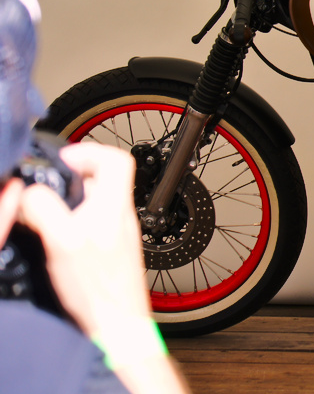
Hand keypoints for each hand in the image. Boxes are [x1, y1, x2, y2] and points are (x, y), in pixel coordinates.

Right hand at [17, 142, 148, 335]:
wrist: (117, 324)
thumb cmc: (98, 291)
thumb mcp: (62, 242)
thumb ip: (45, 210)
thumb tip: (29, 192)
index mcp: (115, 206)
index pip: (118, 159)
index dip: (90, 150)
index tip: (64, 158)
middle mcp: (121, 216)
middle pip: (105, 177)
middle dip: (74, 175)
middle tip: (51, 182)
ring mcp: (118, 233)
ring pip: (97, 200)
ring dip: (72, 198)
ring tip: (49, 207)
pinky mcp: (111, 250)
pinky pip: (93, 222)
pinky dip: (74, 219)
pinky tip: (57, 234)